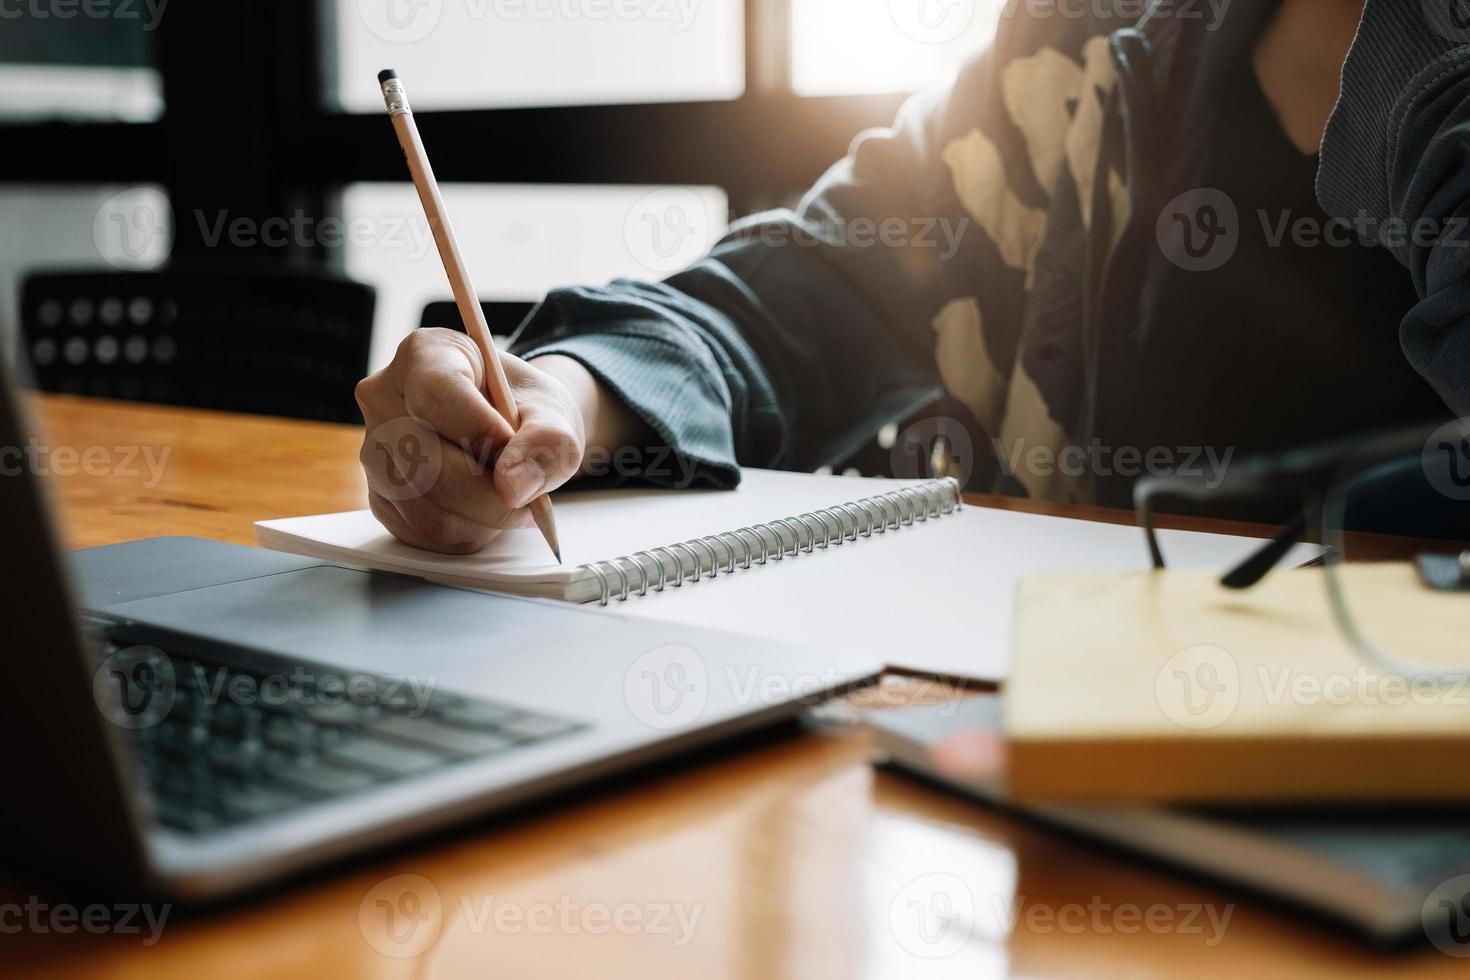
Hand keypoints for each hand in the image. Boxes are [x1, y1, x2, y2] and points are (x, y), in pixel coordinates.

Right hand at [355, 329, 587, 553]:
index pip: (437, 395)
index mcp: (425, 355)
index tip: (515, 451)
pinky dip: (464, 534)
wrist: (514, 434)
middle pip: (425, 462)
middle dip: (490, 494)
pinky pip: (421, 532)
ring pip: (424, 507)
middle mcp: (385, 398)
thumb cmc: (526, 412)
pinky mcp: (380, 496)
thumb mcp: (554, 414)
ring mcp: (375, 450)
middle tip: (531, 499)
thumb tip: (515, 485)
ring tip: (508, 500)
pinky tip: (483, 512)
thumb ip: (547, 442)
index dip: (480, 431)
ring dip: (481, 519)